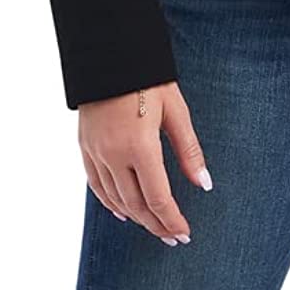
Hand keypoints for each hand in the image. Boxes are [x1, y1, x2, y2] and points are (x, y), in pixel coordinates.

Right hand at [78, 80, 212, 243]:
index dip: (172, 220)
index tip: (184, 233)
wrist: (110, 52)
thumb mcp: (175, 109)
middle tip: (173, 237)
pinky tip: (123, 212)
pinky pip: (96, 185)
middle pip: (136, 205)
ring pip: (115, 199)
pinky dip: (110, 203)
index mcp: (140, 145)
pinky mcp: (85, 146)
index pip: (158, 198)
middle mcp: (114, 154)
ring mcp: (96, 152)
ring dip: (135, 218)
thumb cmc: (148, 78)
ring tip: (154, 227)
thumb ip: (189, 150)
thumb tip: (204, 184)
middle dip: (156, 225)